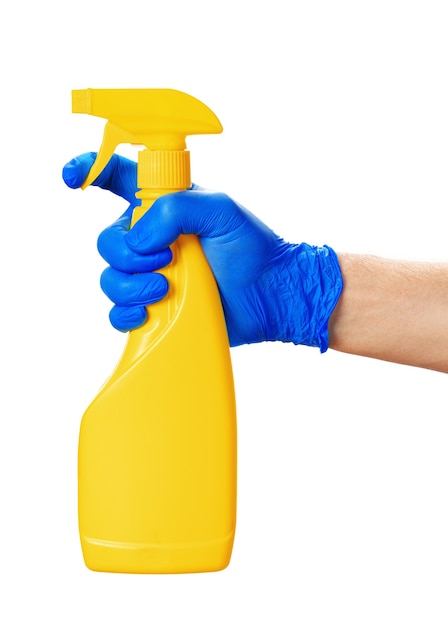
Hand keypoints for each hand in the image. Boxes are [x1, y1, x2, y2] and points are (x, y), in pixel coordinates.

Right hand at [63, 153, 342, 348]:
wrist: (270, 295)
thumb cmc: (252, 248)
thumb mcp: (220, 210)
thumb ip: (176, 208)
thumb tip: (139, 238)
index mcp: (164, 207)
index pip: (118, 179)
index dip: (90, 170)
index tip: (72, 176)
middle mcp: (152, 240)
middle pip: (107, 242)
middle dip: (129, 254)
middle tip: (166, 260)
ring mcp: (151, 275)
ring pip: (110, 279)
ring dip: (132, 286)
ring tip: (166, 288)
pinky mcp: (155, 308)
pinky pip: (119, 312)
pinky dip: (127, 314)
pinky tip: (148, 313)